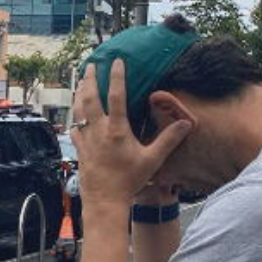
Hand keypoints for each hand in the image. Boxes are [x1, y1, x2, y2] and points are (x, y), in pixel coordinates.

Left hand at [70, 60, 190, 207]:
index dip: (117, 76)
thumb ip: (169, 140)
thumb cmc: (129, 181)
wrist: (105, 200)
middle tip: (91, 65)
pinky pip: (74, 127)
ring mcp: (87, 139)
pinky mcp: (80, 149)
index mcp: (117, 130)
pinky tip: (75, 114)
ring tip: (81, 81)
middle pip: (90, 98)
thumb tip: (186, 123)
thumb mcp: (152, 160)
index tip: (117, 61)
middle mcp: (99, 131)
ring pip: (79, 110)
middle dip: (91, 79)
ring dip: (79, 93)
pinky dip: (74, 117)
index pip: (116, 96)